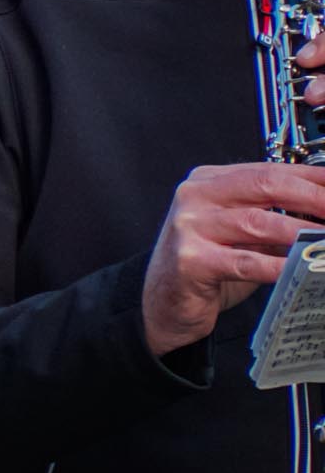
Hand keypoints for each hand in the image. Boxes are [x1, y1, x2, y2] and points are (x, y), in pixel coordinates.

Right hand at [143, 147, 324, 356]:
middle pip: (264, 186)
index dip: (311, 178)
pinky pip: (245, 262)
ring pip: (258, 222)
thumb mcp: (239, 233)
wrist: (163, 301)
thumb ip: (272, 218)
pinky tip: (299, 268)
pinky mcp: (191, 261)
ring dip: (303, 233)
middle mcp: (195, 197)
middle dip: (313, 198)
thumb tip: (321, 213)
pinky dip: (279, 265)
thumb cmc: (206, 265)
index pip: (268, 170)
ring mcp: (189, 227)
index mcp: (208, 182)